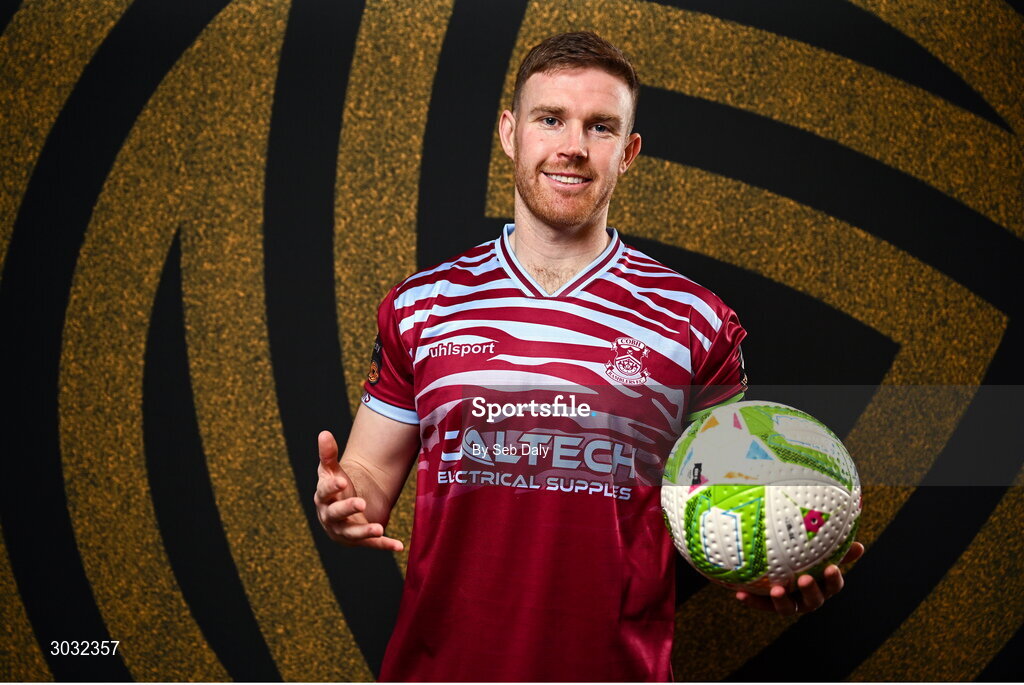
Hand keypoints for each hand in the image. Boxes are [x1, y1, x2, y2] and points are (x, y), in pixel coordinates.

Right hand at [314, 430, 403, 551]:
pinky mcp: (360, 540)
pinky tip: (398, 546)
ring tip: (378, 528)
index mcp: (323, 497)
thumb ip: (328, 454)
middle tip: (361, 502)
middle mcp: (331, 516)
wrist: (347, 506)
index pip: (324, 492)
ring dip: (365, 531)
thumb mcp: (333, 470)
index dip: (332, 488)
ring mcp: (345, 530)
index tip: (342, 481)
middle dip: (347, 509)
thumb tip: (324, 433)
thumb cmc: (338, 486)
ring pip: (352, 533)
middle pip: (336, 514)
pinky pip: (372, 544)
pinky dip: (384, 545)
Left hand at [735, 541, 863, 614]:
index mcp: (822, 584)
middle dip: (811, 591)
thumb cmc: (800, 554)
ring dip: (782, 600)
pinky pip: (760, 604)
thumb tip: (859, 545)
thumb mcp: (815, 549)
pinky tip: (740, 593)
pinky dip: (752, 600)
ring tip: (777, 590)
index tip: (831, 567)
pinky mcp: (768, 604)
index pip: (833, 585)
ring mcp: (788, 603)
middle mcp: (807, 597)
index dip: (833, 579)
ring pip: (787, 608)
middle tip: (805, 579)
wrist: (771, 564)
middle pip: (813, 600)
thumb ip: (833, 547)